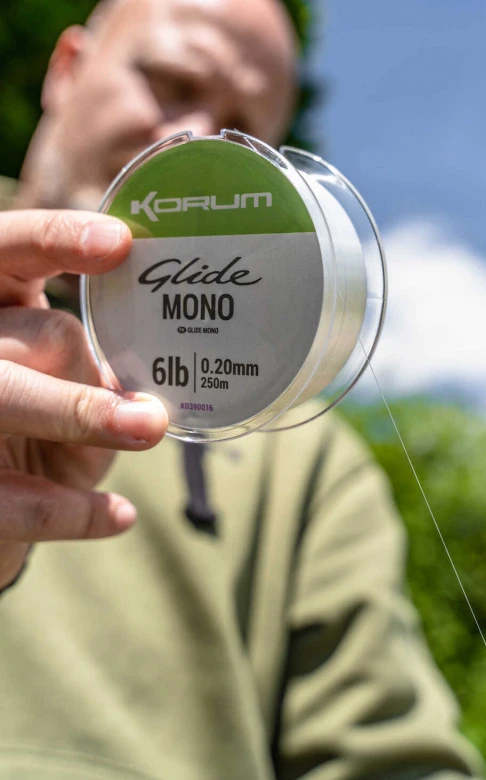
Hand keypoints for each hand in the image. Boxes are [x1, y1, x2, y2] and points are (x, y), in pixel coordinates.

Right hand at [0, 209, 168, 589]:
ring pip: (5, 397)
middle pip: (21, 336)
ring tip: (146, 430)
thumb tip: (154, 367)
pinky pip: (13, 499)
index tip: (121, 243)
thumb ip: (97, 373)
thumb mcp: (69, 395)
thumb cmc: (39, 439)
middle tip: (148, 409)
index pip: (6, 252)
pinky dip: (74, 510)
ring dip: (81, 417)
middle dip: (85, 364)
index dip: (55, 240)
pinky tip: (121, 516)